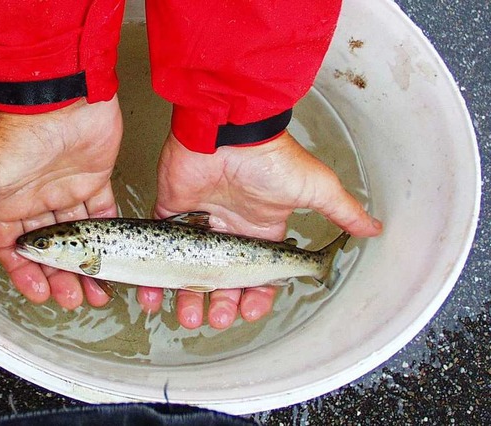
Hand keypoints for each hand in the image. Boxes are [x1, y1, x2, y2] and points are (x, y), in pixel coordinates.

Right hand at [0, 96, 121, 308]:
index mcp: (4, 204)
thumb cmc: (10, 136)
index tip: (40, 294)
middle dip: (61, 277)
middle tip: (75, 299)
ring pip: (78, 238)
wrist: (58, 100)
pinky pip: (103, 215)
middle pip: (50, 249)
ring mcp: (66, 190)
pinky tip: (113, 258)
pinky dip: (108, 237)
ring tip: (98, 291)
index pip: (14, 250)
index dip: (26, 274)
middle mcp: (35, 199)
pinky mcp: (95, 179)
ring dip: (87, 265)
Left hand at [137, 131, 381, 328]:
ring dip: (191, 299)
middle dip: (222, 306)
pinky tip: (156, 297)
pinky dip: (157, 278)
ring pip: (192, 275)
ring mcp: (200, 226)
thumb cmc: (270, 160)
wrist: (226, 132)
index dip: (256, 299)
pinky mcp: (171, 217)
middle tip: (217, 318)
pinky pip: (160, 252)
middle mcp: (231, 232)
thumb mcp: (315, 188)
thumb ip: (342, 212)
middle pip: (224, 282)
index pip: (260, 277)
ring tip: (189, 315)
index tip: (248, 313)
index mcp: (262, 232)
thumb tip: (375, 229)